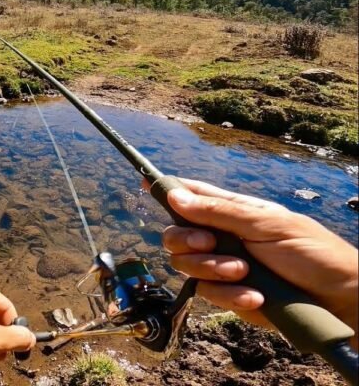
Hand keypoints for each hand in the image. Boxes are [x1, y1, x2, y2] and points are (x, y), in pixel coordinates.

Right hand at [149, 179, 357, 347]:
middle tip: (208, 243)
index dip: (167, 188)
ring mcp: (223, 267)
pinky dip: (230, 296)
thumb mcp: (266, 224)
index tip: (144, 181)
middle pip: (176, 234)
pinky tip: (255, 296)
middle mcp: (222, 237)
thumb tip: (175, 196)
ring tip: (244, 272)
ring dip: (213, 270)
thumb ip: (218, 211)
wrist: (340, 302)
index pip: (192, 194)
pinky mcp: (229, 296)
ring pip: (186, 266)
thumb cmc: (312, 253)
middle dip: (187, 240)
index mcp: (233, 211)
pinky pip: (208, 294)